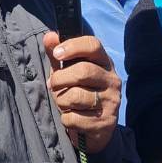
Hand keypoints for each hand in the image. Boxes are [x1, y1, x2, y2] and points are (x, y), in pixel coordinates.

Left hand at [43, 32, 120, 153]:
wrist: (97, 127)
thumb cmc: (80, 91)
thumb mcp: (69, 71)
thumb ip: (58, 55)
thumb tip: (49, 35)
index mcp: (104, 62)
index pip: (93, 45)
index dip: (73, 46)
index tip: (56, 54)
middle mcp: (112, 79)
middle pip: (83, 71)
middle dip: (60, 79)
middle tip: (53, 85)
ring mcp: (112, 101)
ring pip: (76, 96)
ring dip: (61, 101)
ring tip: (64, 103)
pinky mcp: (106, 122)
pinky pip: (74, 118)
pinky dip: (65, 118)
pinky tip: (71, 117)